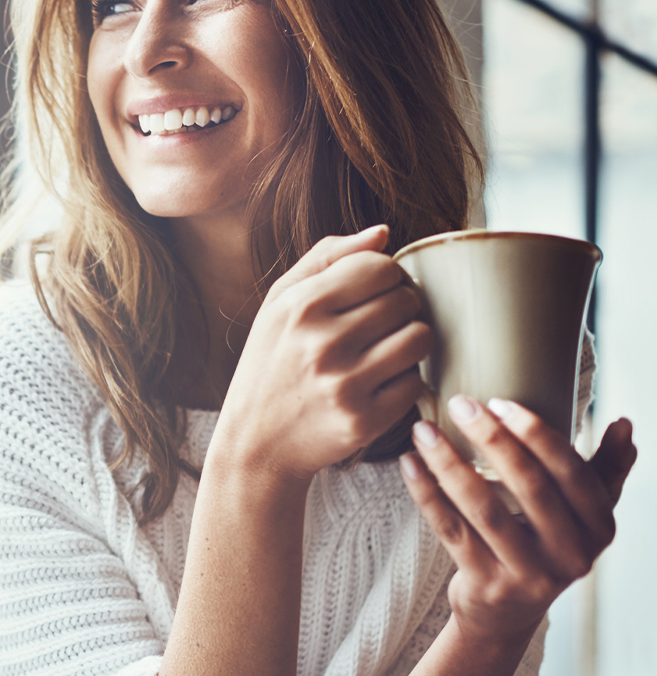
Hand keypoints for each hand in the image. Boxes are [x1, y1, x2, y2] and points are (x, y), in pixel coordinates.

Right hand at [216, 225, 430, 484]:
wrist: (256, 442)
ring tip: (387, 348)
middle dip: (402, 307)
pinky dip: (404, 380)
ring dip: (412, 341)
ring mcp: (345, 384)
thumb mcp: (279, 304)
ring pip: (420, 338)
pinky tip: (380, 382)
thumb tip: (382, 233)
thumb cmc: (271, 363)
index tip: (376, 292)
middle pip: (405, 300)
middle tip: (382, 324)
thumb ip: (327, 258)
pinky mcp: (364, 420)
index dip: (387, 276)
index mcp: (302, 306)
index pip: (380, 267)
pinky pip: (415, 382)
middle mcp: (323, 343)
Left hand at [400, 397, 636, 644]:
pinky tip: (409, 463)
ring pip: (484, 509)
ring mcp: (528, 575)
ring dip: (449, 464)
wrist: (507, 615)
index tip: (501, 402)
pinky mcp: (486, 585)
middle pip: (529, 488)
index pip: (571, 473)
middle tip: (461, 403)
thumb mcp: (585, 514)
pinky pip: (451, 530)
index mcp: (598, 527)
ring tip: (423, 430)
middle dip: (492, 440)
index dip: (537, 435)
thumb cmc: (546, 545)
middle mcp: (570, 555)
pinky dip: (426, 493)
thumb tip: (625, 423)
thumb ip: (606, 469)